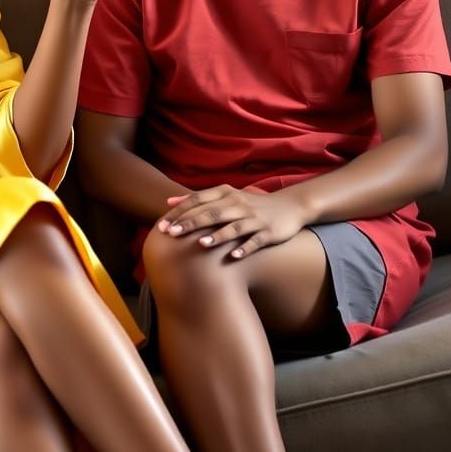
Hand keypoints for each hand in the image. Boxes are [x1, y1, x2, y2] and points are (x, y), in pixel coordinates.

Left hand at [157, 184, 308, 258]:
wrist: (289, 206)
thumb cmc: (249, 204)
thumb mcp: (225, 196)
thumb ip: (198, 198)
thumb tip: (169, 202)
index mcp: (226, 194)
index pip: (198, 200)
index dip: (180, 212)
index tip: (161, 225)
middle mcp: (238, 204)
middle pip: (212, 213)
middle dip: (191, 223)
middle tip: (171, 234)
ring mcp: (254, 219)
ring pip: (234, 227)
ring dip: (217, 235)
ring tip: (201, 244)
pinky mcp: (269, 232)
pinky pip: (255, 241)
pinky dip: (244, 249)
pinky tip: (233, 257)